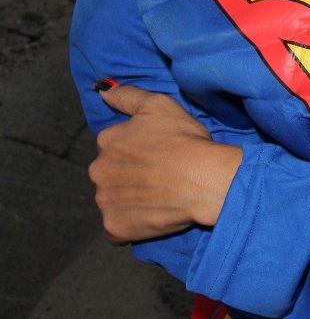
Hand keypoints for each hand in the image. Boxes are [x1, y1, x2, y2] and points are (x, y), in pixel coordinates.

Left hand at [90, 84, 241, 244]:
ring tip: (157, 197)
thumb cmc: (183, 140)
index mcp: (107, 140)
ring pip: (112, 200)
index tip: (156, 154)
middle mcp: (98, 170)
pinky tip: (149, 216)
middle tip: (157, 177)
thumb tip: (102, 90)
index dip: (137, 151)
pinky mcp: (114, 227)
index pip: (114, 146)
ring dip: (128, 200)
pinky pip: (116, 228)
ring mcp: (105, 201)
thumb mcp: (158, 105)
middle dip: (127, 176)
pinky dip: (129, 225)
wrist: (202, 180)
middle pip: (109, 174)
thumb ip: (127, 96)